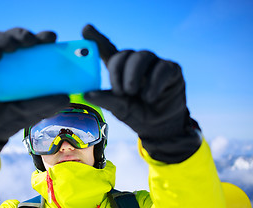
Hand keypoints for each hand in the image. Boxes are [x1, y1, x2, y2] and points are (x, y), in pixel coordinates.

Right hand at [0, 28, 69, 181]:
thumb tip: (67, 98)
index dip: (41, 39)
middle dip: (22, 35)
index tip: (51, 38)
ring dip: (3, 39)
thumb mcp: (31, 111)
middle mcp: (3, 58)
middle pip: (12, 38)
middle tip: (31, 41)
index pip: (31, 46)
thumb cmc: (8, 118)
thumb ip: (47, 104)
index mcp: (20, 65)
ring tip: (12, 46)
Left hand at [82, 24, 200, 162]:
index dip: (97, 38)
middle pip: (124, 54)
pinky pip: (162, 67)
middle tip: (120, 92)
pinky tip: (150, 97)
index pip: (108, 50)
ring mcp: (154, 64)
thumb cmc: (137, 115)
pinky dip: (153, 83)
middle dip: (118, 71)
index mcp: (121, 70)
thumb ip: (106, 99)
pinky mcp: (171, 69)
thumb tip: (87, 94)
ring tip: (132, 93)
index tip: (86, 29)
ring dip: (133, 75)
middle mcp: (136, 63)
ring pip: (142, 56)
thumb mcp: (119, 109)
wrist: (160, 128)